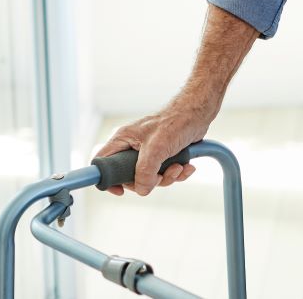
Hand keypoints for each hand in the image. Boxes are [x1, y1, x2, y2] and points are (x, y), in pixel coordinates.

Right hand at [93, 98, 213, 195]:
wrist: (199, 113)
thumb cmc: (177, 122)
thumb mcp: (157, 148)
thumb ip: (145, 171)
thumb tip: (142, 190)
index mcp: (124, 140)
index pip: (102, 162)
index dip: (107, 178)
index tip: (120, 191)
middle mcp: (133, 147)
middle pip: (129, 176)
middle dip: (148, 180)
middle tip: (160, 176)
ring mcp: (149, 152)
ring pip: (149, 177)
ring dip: (167, 177)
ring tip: (179, 167)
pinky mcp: (164, 155)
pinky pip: (165, 173)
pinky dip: (177, 173)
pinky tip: (187, 166)